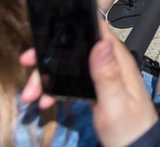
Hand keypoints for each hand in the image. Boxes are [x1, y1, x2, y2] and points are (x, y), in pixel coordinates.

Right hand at [19, 23, 159, 146]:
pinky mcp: (96, 90)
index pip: (95, 31)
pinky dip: (56, 89)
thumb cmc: (131, 129)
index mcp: (118, 62)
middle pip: (75, 49)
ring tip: (32, 94)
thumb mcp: (115, 104)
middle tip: (28, 66)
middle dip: (49, 58)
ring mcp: (103, 77)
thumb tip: (101, 44)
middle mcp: (110, 65)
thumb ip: (108, 75)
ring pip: (70, 66)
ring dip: (48, 77)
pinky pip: (72, 82)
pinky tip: (46, 101)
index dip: (69, 29)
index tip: (44, 37)